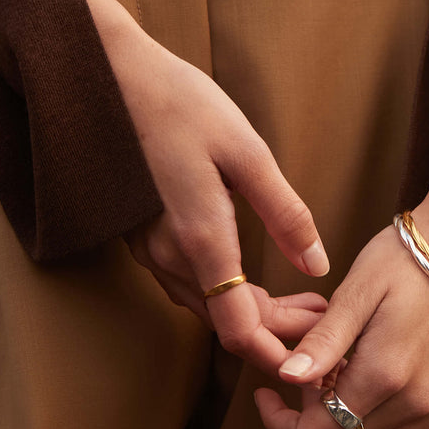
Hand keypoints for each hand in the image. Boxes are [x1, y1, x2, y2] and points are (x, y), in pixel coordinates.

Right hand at [75, 0, 329, 375]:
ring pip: (204, 304)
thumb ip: (284, 213)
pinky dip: (225, 292)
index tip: (313, 351)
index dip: (275, 351)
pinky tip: (252, 276)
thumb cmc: (181, 105)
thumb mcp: (246, 152)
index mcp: (199, 240)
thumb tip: (317, 265)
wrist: (108, 77)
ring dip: (252, 312)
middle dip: (275, 330)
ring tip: (301, 299)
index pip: (236, 328)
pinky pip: (187, 282)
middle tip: (321, 315)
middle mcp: (168, 257)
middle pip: (223, 320)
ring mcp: (149, 248)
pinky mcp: (142, 233)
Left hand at [254, 187, 428, 428]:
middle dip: (316, 420)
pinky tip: (381, 404)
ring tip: (349, 383)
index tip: (270, 393)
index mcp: (384, 372)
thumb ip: (324, 340)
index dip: (283, 424)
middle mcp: (418, 401)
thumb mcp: (358, 289)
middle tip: (316, 374)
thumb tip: (287, 377)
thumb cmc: (409, 258)